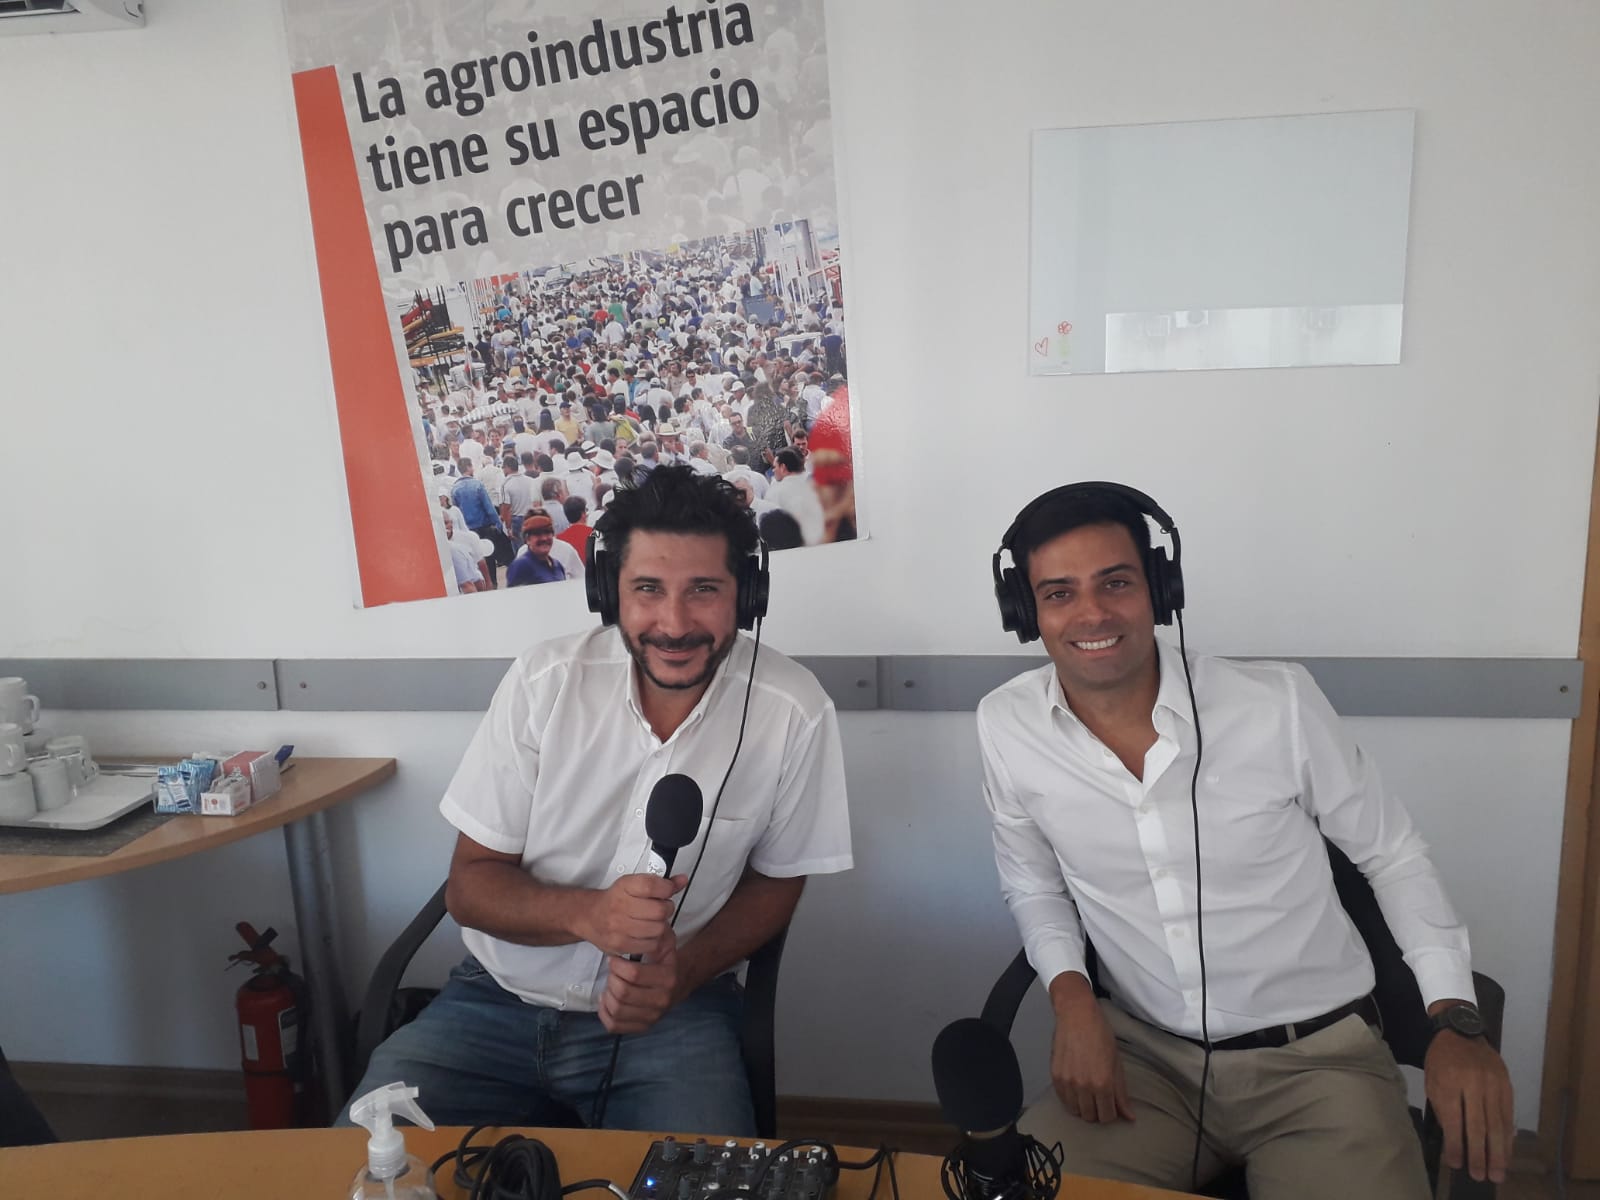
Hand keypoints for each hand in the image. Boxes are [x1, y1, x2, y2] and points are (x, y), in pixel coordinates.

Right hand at [577, 873, 684, 957]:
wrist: (590, 917)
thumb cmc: (615, 900)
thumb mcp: (634, 885)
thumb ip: (660, 883)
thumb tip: (683, 880)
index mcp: (624, 886)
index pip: (652, 885)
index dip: (666, 888)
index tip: (667, 890)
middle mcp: (620, 906)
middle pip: (660, 910)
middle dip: (666, 909)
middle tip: (659, 909)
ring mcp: (619, 927)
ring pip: (658, 929)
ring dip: (660, 926)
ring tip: (652, 922)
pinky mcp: (620, 945)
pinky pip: (650, 945)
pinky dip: (653, 940)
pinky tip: (646, 934)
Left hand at [599, 934, 679, 1034]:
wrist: (677, 983)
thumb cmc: (664, 960)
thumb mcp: (665, 941)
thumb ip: (656, 932)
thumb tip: (648, 924)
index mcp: (667, 978)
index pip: (634, 974)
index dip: (617, 965)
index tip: (615, 959)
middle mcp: (662, 1000)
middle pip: (623, 993)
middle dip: (612, 979)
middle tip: (613, 971)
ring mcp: (652, 1017)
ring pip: (617, 1010)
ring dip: (608, 994)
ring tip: (611, 983)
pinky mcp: (642, 1027)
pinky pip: (614, 1025)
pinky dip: (605, 1013)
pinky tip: (608, 999)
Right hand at [1048, 974, 1133, 1123]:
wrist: (1077, 1015)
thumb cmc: (1100, 1034)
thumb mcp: (1117, 1062)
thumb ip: (1121, 1092)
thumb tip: (1129, 1116)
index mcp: (1103, 1083)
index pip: (1107, 1116)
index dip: (1111, 1114)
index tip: (1111, 1106)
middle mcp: (1084, 1086)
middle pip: (1090, 1117)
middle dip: (1097, 1112)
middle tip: (1100, 1100)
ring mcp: (1067, 1082)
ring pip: (1075, 1111)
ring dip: (1083, 1107)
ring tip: (1087, 1094)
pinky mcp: (1055, 1076)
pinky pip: (1062, 1099)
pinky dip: (1070, 1099)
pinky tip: (1076, 1088)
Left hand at [1425, 1030, 1514, 1182]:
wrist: (1461, 1031)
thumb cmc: (1441, 1059)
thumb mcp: (1432, 1081)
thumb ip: (1443, 1109)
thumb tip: (1455, 1140)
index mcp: (1449, 1082)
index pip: (1454, 1120)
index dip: (1456, 1144)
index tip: (1456, 1164)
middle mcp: (1473, 1083)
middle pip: (1479, 1125)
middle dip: (1480, 1154)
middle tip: (1482, 1176)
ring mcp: (1493, 1084)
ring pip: (1497, 1123)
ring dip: (1499, 1152)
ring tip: (1497, 1172)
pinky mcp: (1507, 1085)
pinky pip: (1508, 1115)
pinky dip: (1508, 1136)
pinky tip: (1506, 1152)